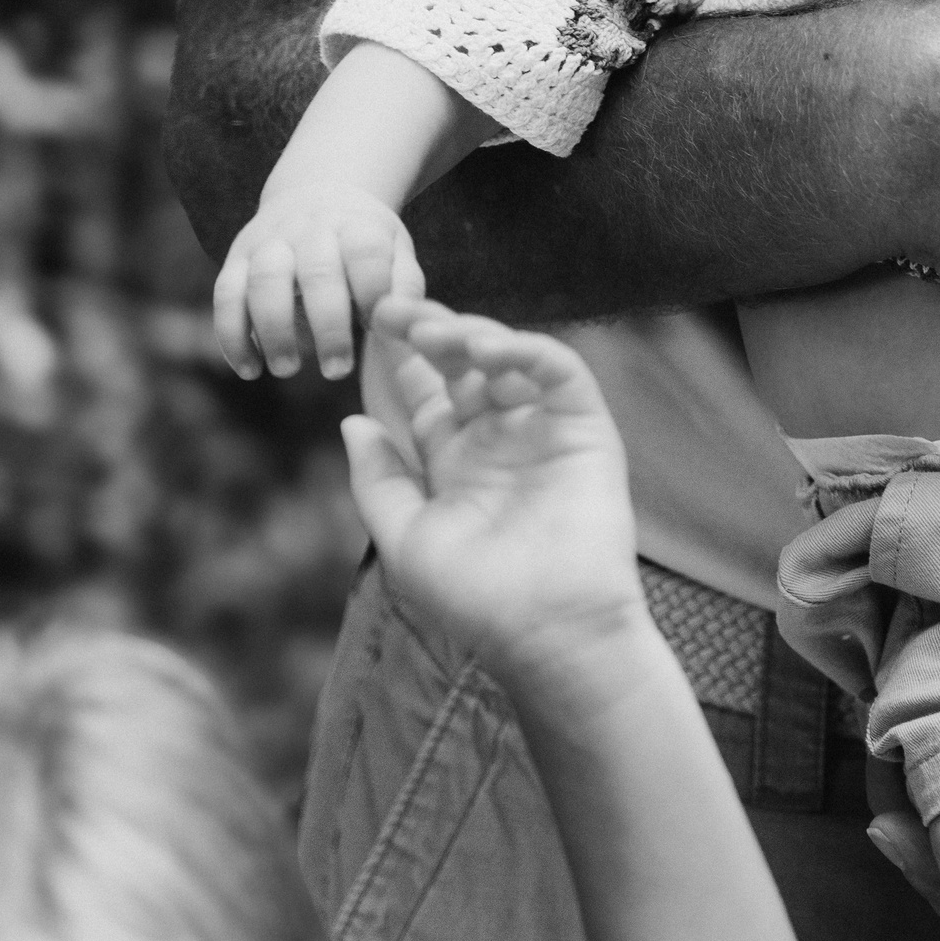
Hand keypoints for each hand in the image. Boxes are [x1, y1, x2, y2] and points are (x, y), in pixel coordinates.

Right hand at [213, 185, 422, 379]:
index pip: (366, 253)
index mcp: (356, 225)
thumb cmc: (364, 239)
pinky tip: (249, 369)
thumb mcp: (395, 249)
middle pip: (317, 273)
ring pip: (264, 282)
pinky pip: (226, 295)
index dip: (372, 291)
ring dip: (273, 331)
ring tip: (288, 370)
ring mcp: (269, 242)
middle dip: (327, 325)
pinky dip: (232, 335)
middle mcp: (310, 229)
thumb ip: (404, 286)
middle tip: (337, 371)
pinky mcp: (237, 259)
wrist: (316, 194)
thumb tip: (399, 323)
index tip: (378, 328)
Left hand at [341, 299, 641, 677]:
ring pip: (510, 360)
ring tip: (436, 333)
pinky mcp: (586, 429)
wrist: (548, 630)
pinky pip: (559, 373)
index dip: (401, 359)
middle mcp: (499, 439)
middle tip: (394, 309)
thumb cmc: (475, 599)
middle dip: (430, 332)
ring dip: (473, 335)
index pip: (428, 393)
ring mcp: (543, 430)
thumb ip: (378, 480)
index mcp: (456, 463)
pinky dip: (527, 351)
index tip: (371, 326)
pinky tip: (489, 350)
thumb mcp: (404, 539)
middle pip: (464, 366)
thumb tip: (353, 421)